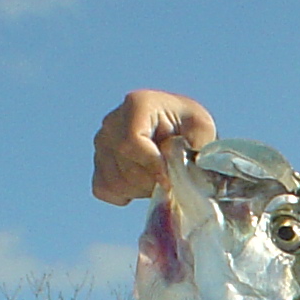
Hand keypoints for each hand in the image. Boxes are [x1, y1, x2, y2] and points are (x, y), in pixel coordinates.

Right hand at [92, 90, 215, 204]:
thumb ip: (192, 145)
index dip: (151, 166)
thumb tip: (174, 168)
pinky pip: (105, 189)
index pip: (131, 142)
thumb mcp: (202, 128)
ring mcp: (101, 143)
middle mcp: (112, 122)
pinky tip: (142, 183)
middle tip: (170, 178)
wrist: (176, 129)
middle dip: (151, 181)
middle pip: (125, 166)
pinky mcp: (98, 163)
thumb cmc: (190, 127)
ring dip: (141, 189)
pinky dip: (126, 194)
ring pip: (116, 182)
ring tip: (158, 178)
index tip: (169, 180)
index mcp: (137, 105)